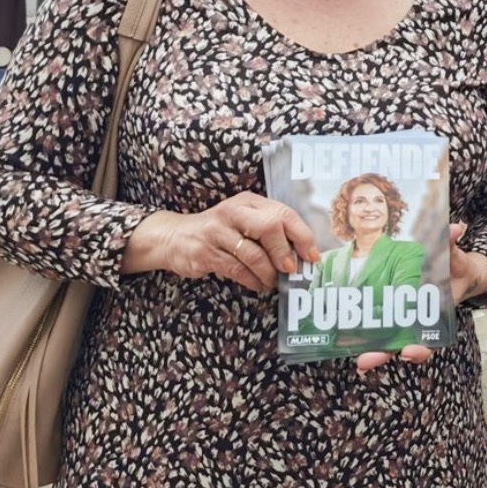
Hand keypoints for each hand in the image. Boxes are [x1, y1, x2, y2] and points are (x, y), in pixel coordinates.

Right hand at [124, 192, 316, 293]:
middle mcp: (233, 212)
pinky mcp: (205, 252)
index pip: (284, 213)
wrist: (173, 236)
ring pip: (253, 254)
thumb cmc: (220, 232)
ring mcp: (217, 231)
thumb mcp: (244, 221)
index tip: (312, 256)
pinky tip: (259, 285)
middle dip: (284, 252)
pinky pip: (236, 269)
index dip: (302, 236)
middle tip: (290, 270)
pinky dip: (252, 281)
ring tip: (273, 282)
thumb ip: (270, 230)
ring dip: (268, 273)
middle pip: (270, 227)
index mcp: (249, 202)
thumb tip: (303, 254)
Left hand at [358, 224, 486, 372]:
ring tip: (351, 357)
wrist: (452, 272)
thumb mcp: (457, 258)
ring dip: (365, 350)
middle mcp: (414, 323)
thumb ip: (454, 245)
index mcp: (433, 317)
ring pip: (381, 341)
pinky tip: (337, 336)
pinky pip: (370, 324)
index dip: (419, 351)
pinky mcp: (383, 311)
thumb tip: (458, 228)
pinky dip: (356, 332)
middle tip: (364, 362)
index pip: (427, 341)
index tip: (409, 352)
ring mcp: (398, 320)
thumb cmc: (455, 269)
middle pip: (396, 346)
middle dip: (380, 354)